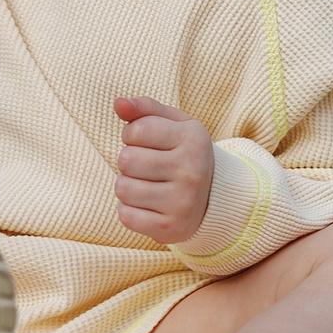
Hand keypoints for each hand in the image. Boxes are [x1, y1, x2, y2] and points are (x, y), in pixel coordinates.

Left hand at [113, 95, 213, 244]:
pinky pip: (126, 216)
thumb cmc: (183, 152)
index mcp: (194, 140)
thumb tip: (118, 103)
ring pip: (123, 188)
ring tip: (148, 185)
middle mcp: (192, 172)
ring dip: (127, 185)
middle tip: (148, 166)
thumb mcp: (173, 124)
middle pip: (127, 160)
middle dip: (129, 161)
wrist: (214, 199)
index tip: (146, 142)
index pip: (137, 129)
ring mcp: (183, 203)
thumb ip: (144, 108)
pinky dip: (129, 210)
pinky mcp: (171, 229)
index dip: (132, 134)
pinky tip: (148, 205)